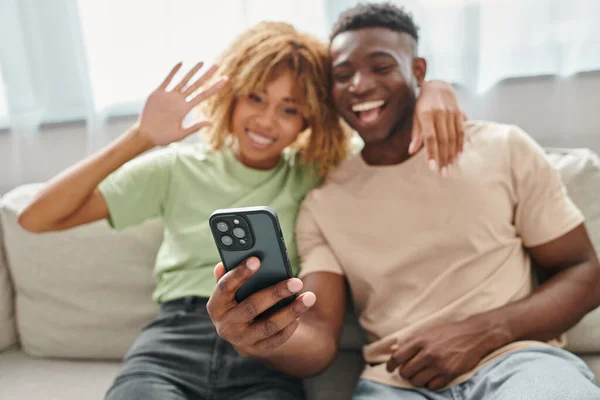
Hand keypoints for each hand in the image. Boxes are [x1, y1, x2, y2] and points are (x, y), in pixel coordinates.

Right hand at [137, 62, 227, 145]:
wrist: (147, 135)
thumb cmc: (163, 137)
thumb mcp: (181, 134)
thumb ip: (194, 127)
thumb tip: (211, 122)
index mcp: (185, 109)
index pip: (203, 95)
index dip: (214, 87)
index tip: (224, 80)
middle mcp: (179, 100)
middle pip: (196, 85)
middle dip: (207, 75)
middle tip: (217, 65)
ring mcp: (169, 96)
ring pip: (183, 80)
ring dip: (192, 71)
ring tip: (202, 62)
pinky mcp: (158, 93)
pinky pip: (167, 80)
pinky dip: (173, 72)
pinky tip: (181, 64)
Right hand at [206, 257, 316, 357]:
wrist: (242, 333)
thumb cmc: (238, 301)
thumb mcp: (231, 290)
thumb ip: (228, 276)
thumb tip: (223, 264)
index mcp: (216, 306)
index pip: (225, 288)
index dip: (239, 273)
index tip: (257, 259)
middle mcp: (225, 326)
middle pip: (251, 307)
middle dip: (276, 293)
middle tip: (296, 282)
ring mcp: (241, 341)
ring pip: (269, 325)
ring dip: (292, 311)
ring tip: (309, 297)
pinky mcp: (258, 350)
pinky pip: (278, 338)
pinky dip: (291, 324)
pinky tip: (301, 312)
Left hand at [386, 318, 500, 390]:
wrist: (474, 334)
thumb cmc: (450, 331)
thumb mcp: (428, 331)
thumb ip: (410, 341)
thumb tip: (393, 350)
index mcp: (420, 340)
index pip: (398, 357)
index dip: (391, 365)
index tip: (390, 368)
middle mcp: (428, 353)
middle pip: (406, 372)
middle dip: (405, 373)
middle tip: (409, 370)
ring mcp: (439, 364)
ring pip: (417, 381)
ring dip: (417, 379)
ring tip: (421, 374)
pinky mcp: (449, 374)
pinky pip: (432, 386)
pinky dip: (430, 384)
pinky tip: (432, 377)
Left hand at [410, 80, 466, 175]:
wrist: (438, 85)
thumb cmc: (423, 103)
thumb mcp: (415, 115)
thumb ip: (416, 133)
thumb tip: (411, 151)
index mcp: (426, 114)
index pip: (430, 137)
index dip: (431, 153)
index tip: (432, 167)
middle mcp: (440, 113)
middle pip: (443, 140)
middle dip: (443, 158)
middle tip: (443, 174)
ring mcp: (451, 113)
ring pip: (453, 138)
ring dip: (452, 155)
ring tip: (450, 168)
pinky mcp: (459, 113)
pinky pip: (461, 132)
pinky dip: (460, 145)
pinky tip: (458, 156)